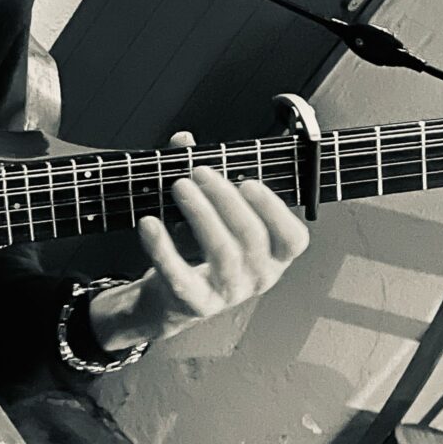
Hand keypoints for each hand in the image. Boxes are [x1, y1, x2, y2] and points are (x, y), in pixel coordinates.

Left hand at [89, 132, 308, 350]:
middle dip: (225, 199)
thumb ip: (200, 177)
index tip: (249, 182)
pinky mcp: (195, 304)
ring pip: (222, 253)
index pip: (293, 239)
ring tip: (179, 186)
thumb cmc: (199, 251)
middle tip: (200, 172)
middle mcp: (258, 278)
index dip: (275, 210)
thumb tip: (183, 139)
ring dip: (200, 214)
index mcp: (273, 257)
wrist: (169, 301)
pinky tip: (149, 223)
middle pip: (251, 236)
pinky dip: (163, 247)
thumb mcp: (209, 215)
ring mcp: (228, 294)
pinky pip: (180, 274)